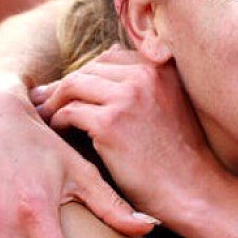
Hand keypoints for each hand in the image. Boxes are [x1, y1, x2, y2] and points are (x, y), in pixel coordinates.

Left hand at [33, 46, 215, 218]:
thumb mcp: (171, 103)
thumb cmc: (179, 152)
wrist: (191, 189)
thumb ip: (145, 78)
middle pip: (89, 69)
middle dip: (66, 85)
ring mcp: (128, 97)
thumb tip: (110, 48)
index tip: (73, 90)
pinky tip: (59, 133)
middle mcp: (146, 76)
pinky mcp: (110, 123)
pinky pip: (69, 112)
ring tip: (47, 115)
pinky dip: (58, 121)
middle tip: (46, 100)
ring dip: (56, 101)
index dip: (89, 74)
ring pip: (73, 85)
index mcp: (163, 68)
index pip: (111, 57)